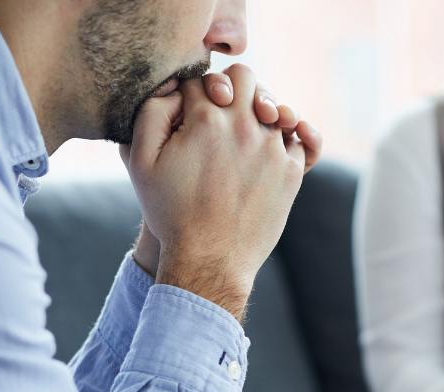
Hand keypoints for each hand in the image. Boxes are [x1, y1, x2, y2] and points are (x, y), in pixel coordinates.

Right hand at [121, 64, 319, 320]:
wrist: (209, 261)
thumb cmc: (170, 213)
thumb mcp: (140, 161)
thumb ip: (151, 112)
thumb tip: (176, 89)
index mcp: (204, 120)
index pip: (201, 79)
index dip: (192, 89)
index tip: (189, 109)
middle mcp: (243, 127)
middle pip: (245, 78)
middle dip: (231, 87)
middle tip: (223, 106)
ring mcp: (272, 149)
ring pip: (275, 105)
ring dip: (263, 110)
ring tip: (252, 126)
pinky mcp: (292, 171)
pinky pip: (302, 138)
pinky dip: (295, 133)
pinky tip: (283, 137)